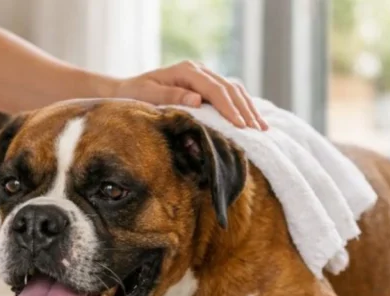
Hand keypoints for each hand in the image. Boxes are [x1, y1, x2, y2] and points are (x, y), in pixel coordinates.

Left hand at [113, 61, 267, 130]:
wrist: (127, 89)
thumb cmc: (135, 94)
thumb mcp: (148, 96)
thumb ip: (171, 97)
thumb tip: (198, 100)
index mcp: (187, 71)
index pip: (215, 89)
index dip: (229, 108)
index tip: (240, 125)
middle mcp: (199, 70)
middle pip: (229, 88)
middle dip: (245, 110)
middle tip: (258, 130)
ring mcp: (204, 76)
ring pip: (234, 90)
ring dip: (248, 108)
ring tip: (262, 128)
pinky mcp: (205, 85)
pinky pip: (229, 94)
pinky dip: (242, 106)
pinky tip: (252, 120)